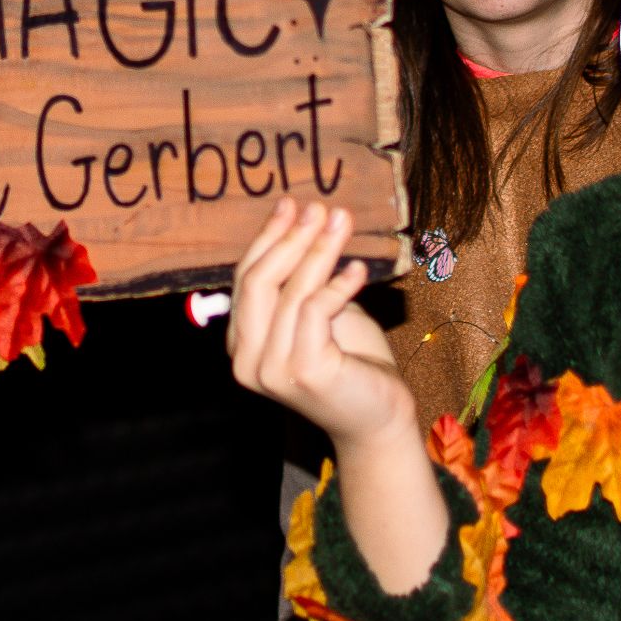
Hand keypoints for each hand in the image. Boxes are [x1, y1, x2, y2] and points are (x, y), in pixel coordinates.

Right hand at [225, 200, 411, 451]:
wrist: (379, 416)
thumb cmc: (351, 361)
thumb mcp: (317, 313)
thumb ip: (299, 281)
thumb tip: (298, 220)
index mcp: (242, 344)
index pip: (244, 279)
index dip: (268, 238)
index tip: (291, 204)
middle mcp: (246, 360)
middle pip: (258, 282)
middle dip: (290, 238)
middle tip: (318, 208)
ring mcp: (272, 370)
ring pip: (290, 292)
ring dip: (320, 250)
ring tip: (342, 222)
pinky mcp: (305, 372)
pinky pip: (315, 311)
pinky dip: (338, 284)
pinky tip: (358, 269)